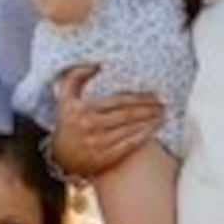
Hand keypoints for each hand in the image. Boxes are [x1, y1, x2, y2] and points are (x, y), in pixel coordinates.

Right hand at [46, 66, 161, 181]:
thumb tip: (97, 64)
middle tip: (163, 105)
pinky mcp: (103, 159)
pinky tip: (153, 130)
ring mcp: (96, 144)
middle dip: (149, 109)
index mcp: (82, 109)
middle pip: (127, 115)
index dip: (139, 98)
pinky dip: (143, 137)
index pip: (118, 101)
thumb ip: (76, 76)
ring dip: (150, 121)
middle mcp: (89, 126)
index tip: (154, 96)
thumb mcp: (65, 98)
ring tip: (162, 115)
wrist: (60, 157)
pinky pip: (128, 145)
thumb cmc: (68, 123)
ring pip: (130, 129)